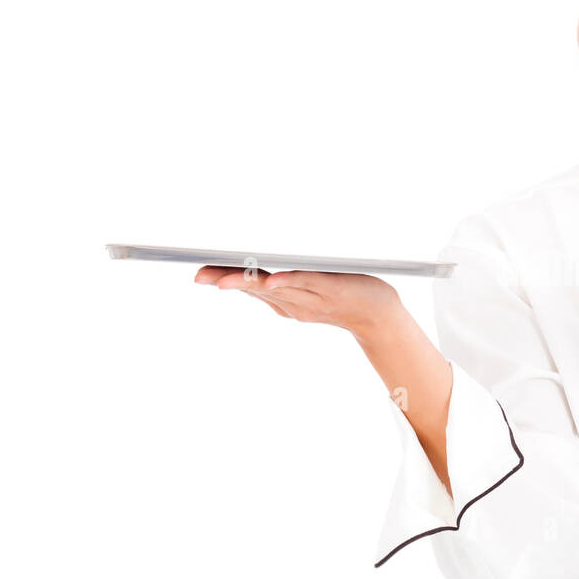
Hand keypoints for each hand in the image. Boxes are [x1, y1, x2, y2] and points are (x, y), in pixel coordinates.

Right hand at [193, 265, 403, 337]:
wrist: (379, 314)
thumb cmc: (345, 294)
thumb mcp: (308, 289)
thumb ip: (285, 278)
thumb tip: (261, 264)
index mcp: (285, 301)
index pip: (250, 287)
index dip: (224, 280)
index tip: (200, 274)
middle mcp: (294, 302)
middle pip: (255, 288)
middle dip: (225, 280)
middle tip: (199, 275)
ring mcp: (311, 297)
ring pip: (275, 288)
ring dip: (248, 282)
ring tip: (223, 280)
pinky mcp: (331, 288)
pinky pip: (306, 283)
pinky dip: (288, 281)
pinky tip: (271, 281)